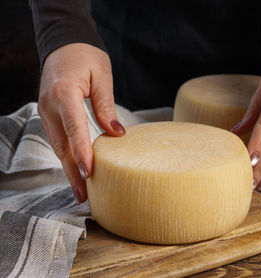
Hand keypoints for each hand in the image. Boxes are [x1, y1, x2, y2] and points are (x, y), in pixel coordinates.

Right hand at [38, 43, 124, 203]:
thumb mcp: (102, 76)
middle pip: (62, 144)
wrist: (64, 42)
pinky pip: (58, 138)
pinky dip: (66, 155)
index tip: (89, 173)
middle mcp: (50, 105)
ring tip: (81, 190)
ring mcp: (45, 110)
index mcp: (64, 93)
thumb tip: (116, 135)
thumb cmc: (86, 55)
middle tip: (84, 195)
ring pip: (57, 145)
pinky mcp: (48, 113)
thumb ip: (106, 106)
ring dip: (68, 168)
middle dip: (73, 171)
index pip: (74, 128)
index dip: (82, 152)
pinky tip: (75, 168)